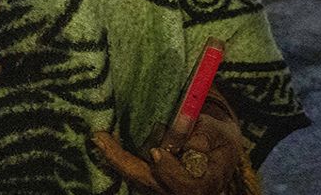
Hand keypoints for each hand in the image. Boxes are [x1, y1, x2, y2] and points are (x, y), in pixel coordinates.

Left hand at [95, 103, 245, 194]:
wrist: (218, 148)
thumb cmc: (220, 139)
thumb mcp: (220, 131)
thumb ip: (205, 133)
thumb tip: (182, 134)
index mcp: (207, 182)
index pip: (187, 187)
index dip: (170, 172)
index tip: (156, 152)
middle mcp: (184, 191)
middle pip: (152, 185)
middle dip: (127, 163)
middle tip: (105, 141)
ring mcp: (165, 189)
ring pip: (139, 180)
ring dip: (117, 159)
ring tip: (100, 138)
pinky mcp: (152, 182)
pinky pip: (133, 173)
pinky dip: (118, 158)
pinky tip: (103, 141)